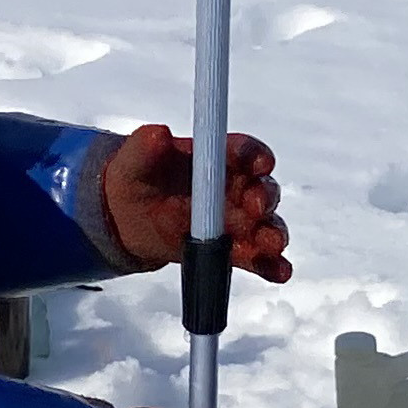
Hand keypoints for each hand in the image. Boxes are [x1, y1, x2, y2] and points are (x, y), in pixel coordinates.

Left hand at [97, 123, 290, 282]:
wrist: (127, 220)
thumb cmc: (136, 178)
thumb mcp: (133, 160)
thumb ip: (145, 146)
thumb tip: (157, 135)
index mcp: (216, 158)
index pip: (244, 151)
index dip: (255, 156)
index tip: (260, 164)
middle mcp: (234, 187)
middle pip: (262, 189)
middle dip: (265, 198)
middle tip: (255, 208)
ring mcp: (236, 220)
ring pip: (265, 225)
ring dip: (273, 233)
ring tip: (272, 244)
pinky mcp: (232, 249)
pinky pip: (256, 257)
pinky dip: (271, 265)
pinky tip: (280, 272)